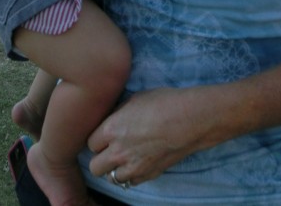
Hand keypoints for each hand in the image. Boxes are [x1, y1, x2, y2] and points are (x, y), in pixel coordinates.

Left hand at [88, 88, 205, 185]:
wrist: (189, 119)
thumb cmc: (164, 102)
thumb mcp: (135, 99)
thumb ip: (119, 113)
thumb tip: (114, 119)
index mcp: (111, 129)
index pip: (90, 143)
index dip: (98, 139)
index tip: (105, 135)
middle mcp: (118, 151)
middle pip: (95, 167)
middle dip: (100, 158)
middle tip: (110, 150)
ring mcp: (133, 166)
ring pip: (111, 179)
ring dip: (115, 169)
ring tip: (124, 158)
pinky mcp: (148, 174)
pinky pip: (131, 182)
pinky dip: (132, 175)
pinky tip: (139, 162)